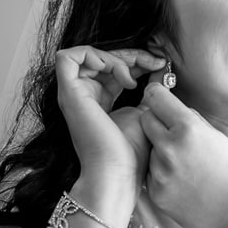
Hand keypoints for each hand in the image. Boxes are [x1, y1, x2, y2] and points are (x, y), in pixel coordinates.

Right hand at [56, 47, 165, 188]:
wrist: (117, 172)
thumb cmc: (130, 152)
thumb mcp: (144, 112)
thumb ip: (148, 92)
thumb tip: (159, 70)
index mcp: (98, 99)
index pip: (112, 67)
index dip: (135, 59)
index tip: (159, 64)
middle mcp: (82, 95)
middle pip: (101, 58)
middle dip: (130, 54)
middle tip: (154, 62)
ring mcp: (72, 94)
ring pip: (86, 54)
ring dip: (116, 57)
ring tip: (135, 77)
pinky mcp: (68, 94)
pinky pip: (68, 58)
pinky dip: (95, 56)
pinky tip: (121, 75)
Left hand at [138, 84, 227, 227]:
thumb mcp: (218, 138)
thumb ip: (192, 120)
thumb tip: (170, 108)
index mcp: (188, 128)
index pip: (155, 97)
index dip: (158, 97)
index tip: (160, 101)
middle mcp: (170, 148)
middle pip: (145, 120)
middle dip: (156, 122)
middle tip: (174, 134)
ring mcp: (160, 173)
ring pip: (149, 149)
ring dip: (160, 152)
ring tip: (186, 166)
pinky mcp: (156, 193)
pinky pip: (150, 173)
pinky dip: (162, 175)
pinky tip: (184, 183)